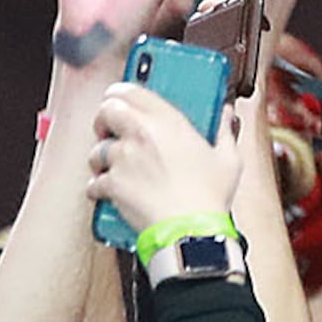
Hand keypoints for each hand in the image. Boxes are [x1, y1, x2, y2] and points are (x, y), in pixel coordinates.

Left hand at [86, 82, 234, 234]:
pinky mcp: (112, 183)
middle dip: (103, 120)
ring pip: (96, 149)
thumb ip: (224, 131)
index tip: (120, 101)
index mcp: (168, 121)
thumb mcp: (227, 160)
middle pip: (106, 110)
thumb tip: (225, 115)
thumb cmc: (208, 197)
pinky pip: (93, 182)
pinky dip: (98, 189)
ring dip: (100, 158)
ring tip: (111, 168)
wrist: (190, 230)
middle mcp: (141, 134)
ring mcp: (124, 158)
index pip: (130, 90)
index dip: (120, 93)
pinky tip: (108, 193)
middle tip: (110, 131)